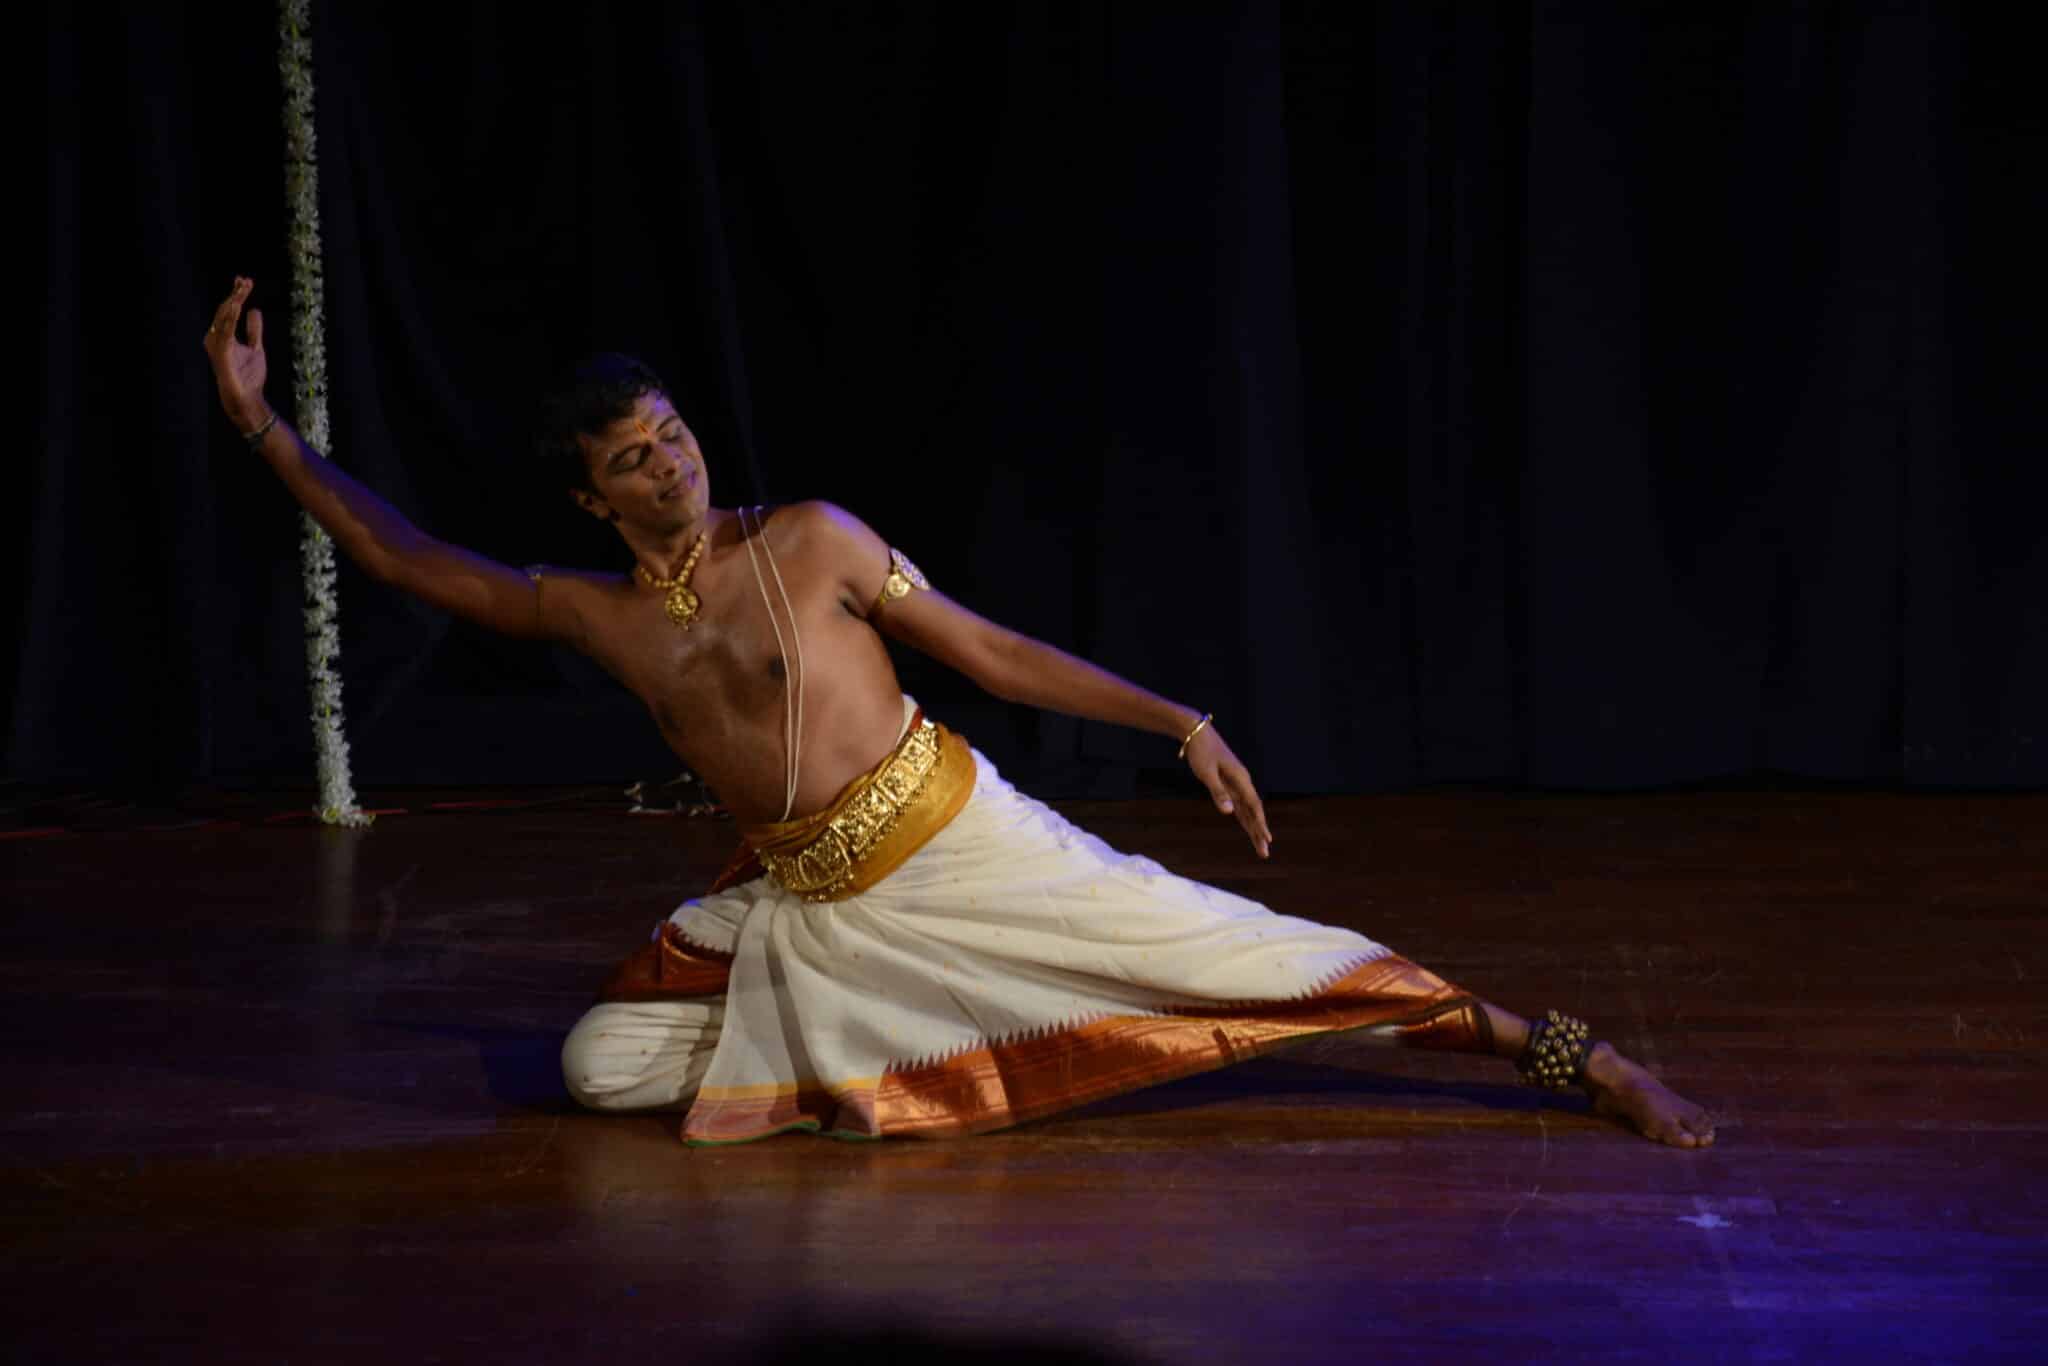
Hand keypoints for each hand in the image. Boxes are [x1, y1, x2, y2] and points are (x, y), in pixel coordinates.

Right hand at [201, 276, 270, 432]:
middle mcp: (215, 338)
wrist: (247, 397)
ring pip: (223, 317)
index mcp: (222, 336)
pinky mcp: (221, 353)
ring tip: (243, 287)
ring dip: (234, 301)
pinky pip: (225, 331)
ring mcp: (216, 345)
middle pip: (224, 310)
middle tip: (246, 280)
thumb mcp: (256, 348)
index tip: (245, 281)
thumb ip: (254, 330)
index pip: (228, 310)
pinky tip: (237, 305)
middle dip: (235, 294)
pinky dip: (230, 317)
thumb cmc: (249, 376)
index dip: (236, 295)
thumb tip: (254, 310)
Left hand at [1184, 723, 1271, 858]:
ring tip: (1261, 844)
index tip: (1267, 840)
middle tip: (1265, 853)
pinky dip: (1244, 817)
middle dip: (1259, 832)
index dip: (1260, 824)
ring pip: (1247, 809)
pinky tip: (1248, 827)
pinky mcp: (1228, 782)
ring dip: (1253, 827)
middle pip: (1253, 811)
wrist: (1196, 732)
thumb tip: (1229, 813)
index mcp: (1240, 779)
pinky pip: (1239, 804)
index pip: (1253, 806)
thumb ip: (1218, 792)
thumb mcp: (1207, 772)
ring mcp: (1236, 783)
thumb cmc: (1201, 751)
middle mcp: (1242, 782)